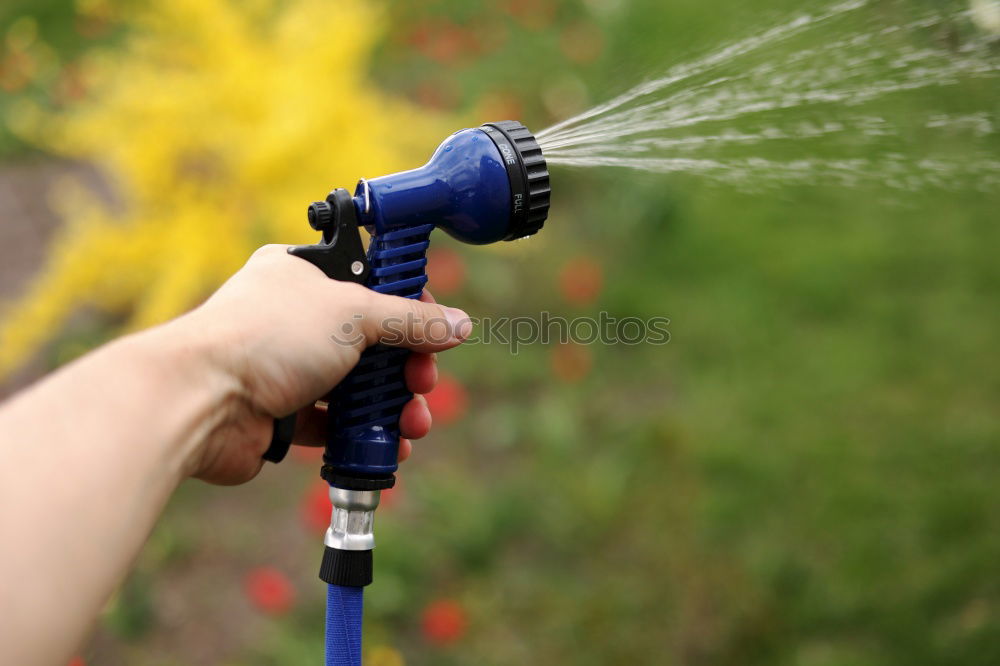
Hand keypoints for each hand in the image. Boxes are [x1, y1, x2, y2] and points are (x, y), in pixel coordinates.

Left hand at [172, 245, 470, 483]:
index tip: (435, 325)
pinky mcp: (281, 413)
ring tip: (414, 424)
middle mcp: (293, 317)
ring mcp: (285, 367)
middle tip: (423, 382)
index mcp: (303, 273)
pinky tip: (391, 446)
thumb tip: (459, 324)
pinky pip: (334, 423)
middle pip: (370, 340)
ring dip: (392, 406)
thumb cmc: (265, 337)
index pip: (370, 278)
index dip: (407, 302)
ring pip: (356, 385)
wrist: (200, 401)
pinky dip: (363, 434)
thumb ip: (409, 322)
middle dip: (407, 367)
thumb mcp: (352, 316)